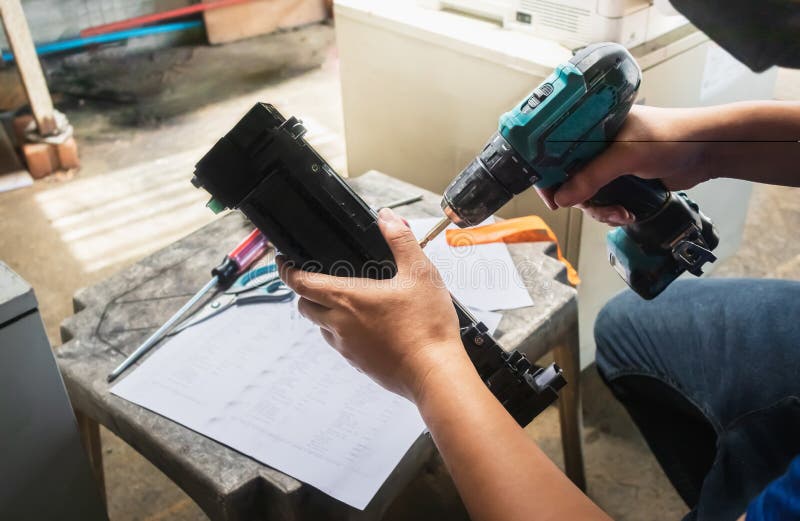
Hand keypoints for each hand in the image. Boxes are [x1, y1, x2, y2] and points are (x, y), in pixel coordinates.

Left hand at [277, 207, 463, 400]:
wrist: (435, 373)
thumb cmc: (427, 325)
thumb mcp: (420, 273)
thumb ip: (401, 241)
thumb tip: (387, 218)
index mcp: (347, 299)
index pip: (300, 283)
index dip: (286, 270)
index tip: (283, 261)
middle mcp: (339, 325)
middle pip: (305, 306)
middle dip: (305, 292)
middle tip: (317, 279)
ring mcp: (347, 348)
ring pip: (321, 327)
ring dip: (325, 313)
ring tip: (350, 303)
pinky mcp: (359, 364)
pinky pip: (341, 345)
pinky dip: (344, 333)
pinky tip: (370, 327)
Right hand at [537, 105, 711, 225]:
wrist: (709, 151)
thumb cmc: (671, 137)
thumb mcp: (626, 155)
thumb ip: (593, 176)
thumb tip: (562, 198)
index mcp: (591, 125)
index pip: (555, 150)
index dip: (548, 174)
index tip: (552, 197)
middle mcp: (596, 144)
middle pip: (569, 178)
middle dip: (581, 199)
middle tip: (592, 209)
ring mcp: (609, 163)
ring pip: (587, 194)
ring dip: (600, 209)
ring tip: (621, 214)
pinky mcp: (623, 180)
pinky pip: (605, 201)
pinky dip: (612, 212)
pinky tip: (628, 214)